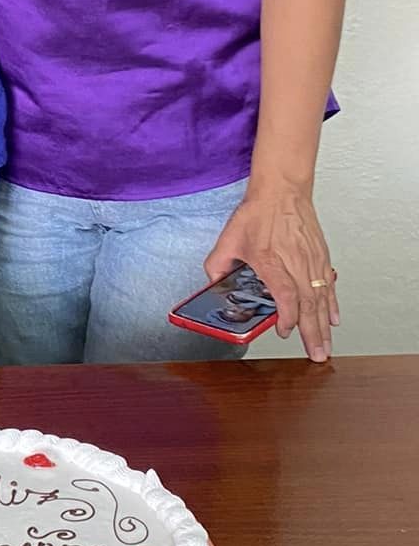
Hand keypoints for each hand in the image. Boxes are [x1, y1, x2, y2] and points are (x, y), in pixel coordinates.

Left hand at [203, 188, 337, 362]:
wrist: (282, 190)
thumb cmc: (258, 212)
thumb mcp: (229, 239)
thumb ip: (217, 264)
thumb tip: (211, 283)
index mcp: (272, 262)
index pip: (286, 297)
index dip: (287, 318)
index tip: (282, 331)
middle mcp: (296, 264)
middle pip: (309, 305)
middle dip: (313, 334)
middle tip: (317, 355)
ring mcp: (311, 261)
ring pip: (322, 299)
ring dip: (325, 325)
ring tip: (326, 346)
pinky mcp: (320, 256)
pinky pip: (328, 285)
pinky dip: (332, 303)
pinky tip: (334, 318)